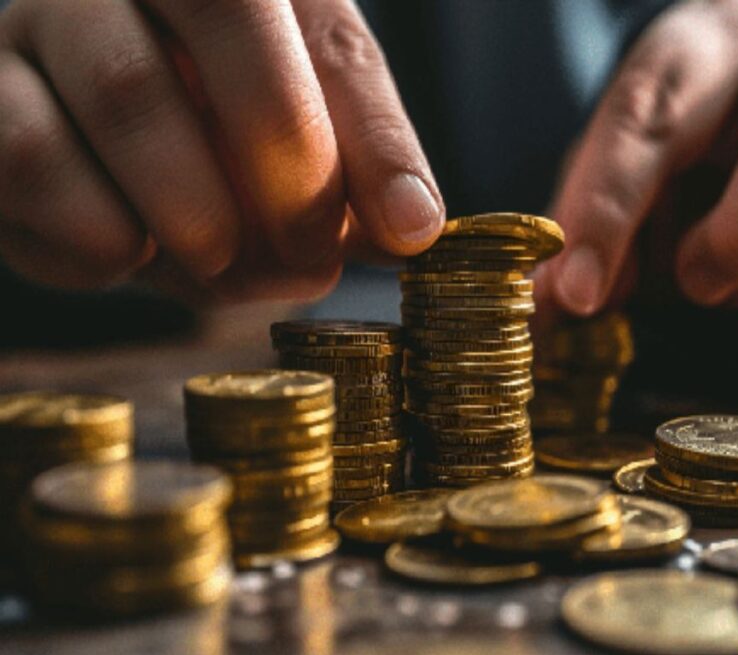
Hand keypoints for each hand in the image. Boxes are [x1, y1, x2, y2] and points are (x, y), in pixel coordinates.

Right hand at [0, 0, 442, 301]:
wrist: (79, 119)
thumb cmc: (216, 117)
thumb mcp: (309, 121)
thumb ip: (364, 159)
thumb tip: (412, 226)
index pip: (317, 29)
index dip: (366, 141)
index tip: (392, 234)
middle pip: (225, 22)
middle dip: (287, 173)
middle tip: (307, 259)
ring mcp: (40, 15)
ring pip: (129, 99)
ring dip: (197, 218)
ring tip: (218, 258)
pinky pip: (32, 163)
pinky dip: (100, 241)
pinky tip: (127, 251)